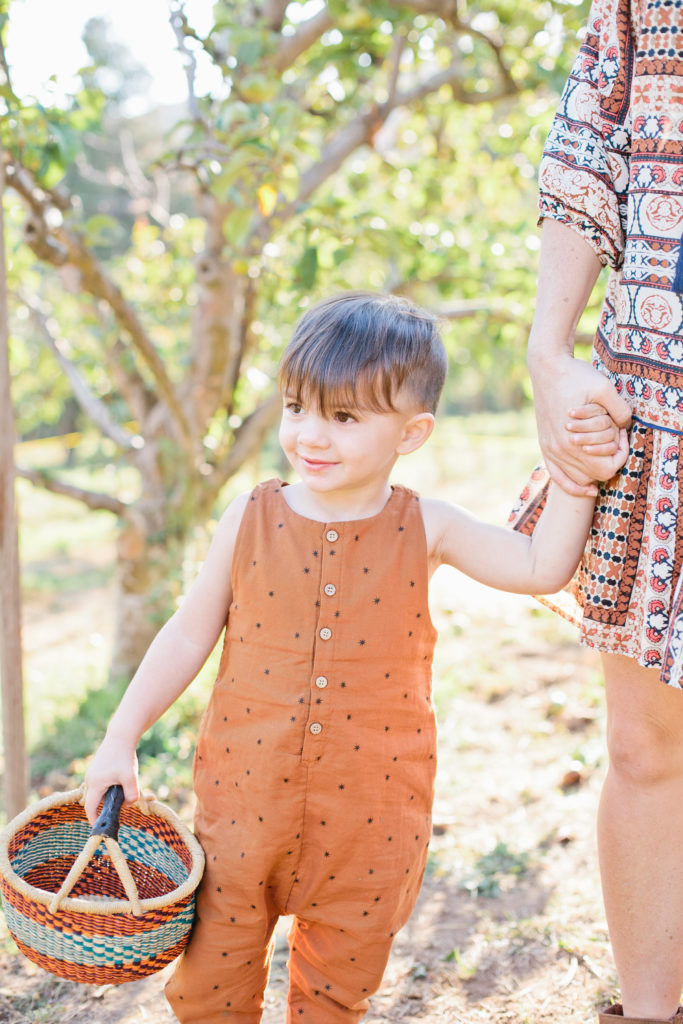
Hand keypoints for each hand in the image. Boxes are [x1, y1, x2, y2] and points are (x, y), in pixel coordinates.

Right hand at [84, 735, 139, 824]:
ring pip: (100, 790)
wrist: (121, 735)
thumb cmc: (124, 757)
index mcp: (95, 784)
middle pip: (96, 799)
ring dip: (111, 793)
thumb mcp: (131, 778)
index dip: (94, 819)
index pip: (90, 808)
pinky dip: (111, 785)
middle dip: (107, 804)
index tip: (99, 827)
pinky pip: (102, 782)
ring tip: (126, 784)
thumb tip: (127, 806)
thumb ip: (131, 796)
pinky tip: (123, 777)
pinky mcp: (97, 767)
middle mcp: (90, 779)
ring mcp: (92, 772)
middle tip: (121, 804)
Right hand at [531, 355, 631, 495]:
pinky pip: (557, 475)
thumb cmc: (575, 376)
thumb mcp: (605, 388)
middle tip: (614, 439)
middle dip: (608, 462)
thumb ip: (620, 411)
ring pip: (577, 478)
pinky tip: (586, 487)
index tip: (622, 436)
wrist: (547, 368)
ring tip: (601, 449)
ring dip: (592, 470)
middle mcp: (560, 450)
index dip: (620, 456)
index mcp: (574, 440)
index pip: (605, 469)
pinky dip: (571, 484)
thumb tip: (626, 427)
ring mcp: (550, 449)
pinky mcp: (544, 445)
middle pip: (593, 476)